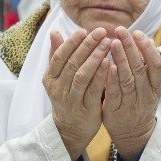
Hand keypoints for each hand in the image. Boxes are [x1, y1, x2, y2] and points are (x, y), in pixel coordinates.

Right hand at [43, 27, 110, 159]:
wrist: (70, 130)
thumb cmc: (67, 97)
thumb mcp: (58, 78)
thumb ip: (57, 55)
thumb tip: (54, 32)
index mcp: (50, 78)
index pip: (59, 56)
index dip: (72, 42)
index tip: (84, 30)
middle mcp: (58, 89)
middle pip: (72, 63)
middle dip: (87, 46)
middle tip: (101, 32)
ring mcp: (71, 101)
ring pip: (82, 76)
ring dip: (95, 58)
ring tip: (107, 44)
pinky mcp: (86, 110)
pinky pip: (94, 90)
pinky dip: (101, 76)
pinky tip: (110, 63)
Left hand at [102, 27, 160, 160]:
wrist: (133, 133)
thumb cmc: (139, 102)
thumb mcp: (149, 86)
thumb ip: (145, 66)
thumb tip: (143, 39)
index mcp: (156, 87)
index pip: (156, 65)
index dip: (148, 49)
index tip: (138, 33)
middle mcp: (146, 95)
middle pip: (140, 68)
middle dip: (131, 48)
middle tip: (121, 30)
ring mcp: (132, 104)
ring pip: (127, 80)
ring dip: (121, 60)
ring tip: (113, 43)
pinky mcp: (117, 112)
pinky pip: (115, 94)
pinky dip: (111, 79)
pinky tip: (106, 65)